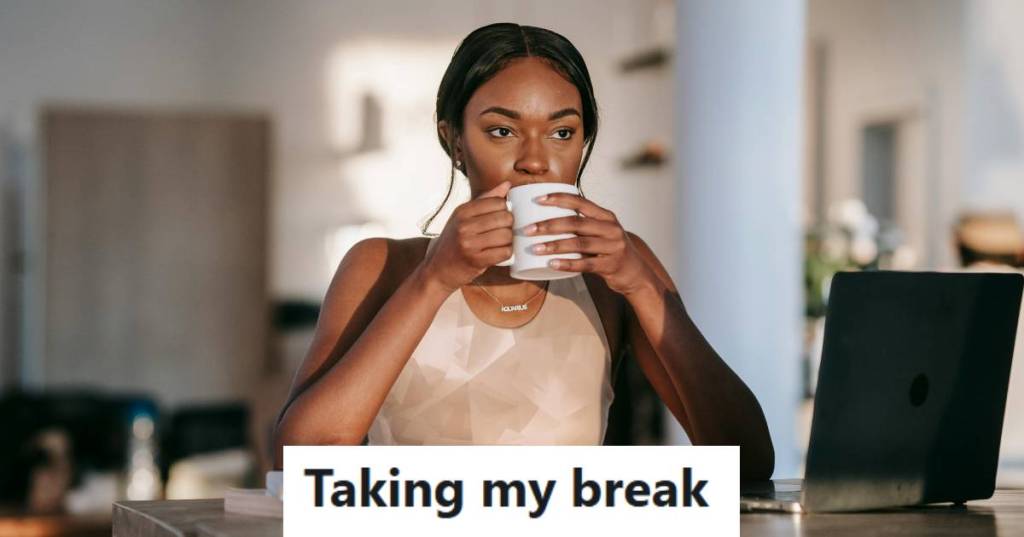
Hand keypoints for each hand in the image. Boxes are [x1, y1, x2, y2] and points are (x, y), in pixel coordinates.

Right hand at [420, 181, 513, 292]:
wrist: (437, 270)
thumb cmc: (453, 242)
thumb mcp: (463, 217)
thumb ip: (486, 200)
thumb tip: (507, 184)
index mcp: (462, 211)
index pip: (497, 202)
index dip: (505, 209)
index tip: (501, 218)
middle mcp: (464, 225)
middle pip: (505, 217)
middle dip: (510, 225)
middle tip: (504, 232)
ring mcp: (469, 243)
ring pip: (506, 235)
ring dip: (509, 241)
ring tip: (502, 243)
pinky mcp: (476, 260)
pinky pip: (504, 252)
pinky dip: (507, 253)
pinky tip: (500, 253)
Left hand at [525, 193, 653, 295]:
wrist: (635, 273)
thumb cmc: (610, 250)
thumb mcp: (601, 231)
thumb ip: (582, 224)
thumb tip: (547, 218)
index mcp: (606, 216)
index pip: (580, 201)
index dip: (558, 199)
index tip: (538, 200)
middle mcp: (611, 228)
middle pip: (576, 223)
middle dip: (549, 225)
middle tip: (528, 229)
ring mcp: (612, 247)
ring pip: (579, 244)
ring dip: (554, 245)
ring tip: (535, 248)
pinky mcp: (611, 265)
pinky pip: (585, 264)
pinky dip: (567, 264)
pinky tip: (552, 264)